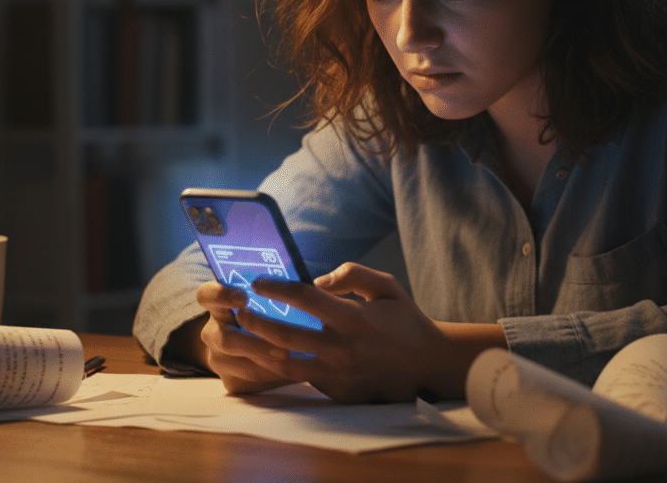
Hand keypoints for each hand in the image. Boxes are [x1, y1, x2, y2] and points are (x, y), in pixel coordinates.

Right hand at [192, 280, 297, 394]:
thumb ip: (279, 293)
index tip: (244, 297)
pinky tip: (294, 371)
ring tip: (299, 362)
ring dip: (271, 365)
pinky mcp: (231, 382)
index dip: (221, 295)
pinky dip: (275, 377)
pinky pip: (253, 382)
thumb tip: (314, 284)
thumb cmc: (265, 315)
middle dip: (256, 345)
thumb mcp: (263, 299)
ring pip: (243, 366)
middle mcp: (213, 332)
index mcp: (218, 306)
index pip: (206, 296)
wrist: (251, 349)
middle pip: (226, 339)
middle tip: (284, 349)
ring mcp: (218, 359)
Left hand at [236, 262, 504, 402]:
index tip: (258, 281)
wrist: (428, 365)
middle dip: (256, 321)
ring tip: (242, 335)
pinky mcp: (337, 391)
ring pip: (285, 364)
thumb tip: (318, 282)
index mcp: (352, 318)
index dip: (277, 287)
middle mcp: (341, 348)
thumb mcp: (386, 286)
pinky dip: (281, 367)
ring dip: (258, 349)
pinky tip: (265, 356)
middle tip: (238, 310)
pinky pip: (302, 379)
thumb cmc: (405, 320)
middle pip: (284, 335)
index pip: (304, 299)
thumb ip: (352, 275)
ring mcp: (337, 373)